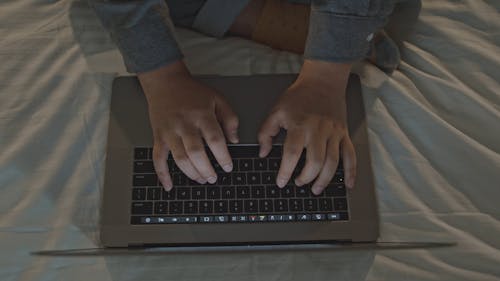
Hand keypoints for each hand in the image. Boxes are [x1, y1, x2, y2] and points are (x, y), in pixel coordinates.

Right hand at [138, 61, 238, 190]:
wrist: (165, 82)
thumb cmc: (192, 92)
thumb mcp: (217, 99)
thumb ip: (230, 119)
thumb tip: (234, 140)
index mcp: (202, 115)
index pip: (214, 140)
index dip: (222, 156)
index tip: (228, 167)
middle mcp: (184, 125)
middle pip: (195, 152)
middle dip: (206, 169)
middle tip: (213, 178)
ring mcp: (170, 132)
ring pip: (179, 158)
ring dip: (191, 173)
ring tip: (201, 179)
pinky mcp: (158, 136)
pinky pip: (158, 158)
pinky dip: (162, 174)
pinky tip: (169, 185)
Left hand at [258, 60, 355, 193]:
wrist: (323, 82)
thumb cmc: (299, 96)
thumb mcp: (276, 111)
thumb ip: (266, 133)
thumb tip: (263, 153)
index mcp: (300, 126)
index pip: (292, 154)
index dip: (286, 171)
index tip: (281, 182)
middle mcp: (318, 131)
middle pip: (315, 161)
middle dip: (306, 178)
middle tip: (298, 183)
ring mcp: (334, 133)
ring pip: (333, 162)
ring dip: (324, 179)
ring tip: (316, 189)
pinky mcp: (344, 134)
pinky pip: (350, 155)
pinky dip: (351, 172)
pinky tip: (348, 184)